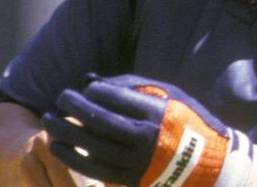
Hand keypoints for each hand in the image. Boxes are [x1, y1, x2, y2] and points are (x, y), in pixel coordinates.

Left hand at [41, 74, 254, 186]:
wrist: (207, 162)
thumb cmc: (186, 120)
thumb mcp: (169, 94)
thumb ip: (131, 85)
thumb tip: (89, 79)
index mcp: (155, 112)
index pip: (113, 97)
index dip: (93, 91)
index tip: (86, 89)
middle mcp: (144, 137)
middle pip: (97, 120)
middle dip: (73, 107)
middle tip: (60, 98)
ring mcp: (136, 161)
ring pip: (90, 146)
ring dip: (65, 132)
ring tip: (49, 120)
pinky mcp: (130, 178)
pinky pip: (93, 168)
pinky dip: (72, 157)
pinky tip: (58, 146)